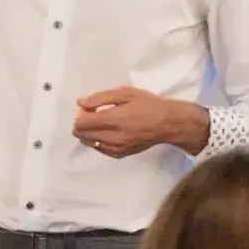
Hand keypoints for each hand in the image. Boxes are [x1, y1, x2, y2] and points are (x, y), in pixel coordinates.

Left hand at [73, 88, 207, 159]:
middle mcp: (113, 136)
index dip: (80, 115)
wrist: (168, 123)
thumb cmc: (148, 104)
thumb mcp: (125, 93)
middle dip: (82, 124)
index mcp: (114, 119)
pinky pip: (100, 150)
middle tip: (94, 115)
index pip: (82, 123)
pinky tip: (107, 133)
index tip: (89, 108)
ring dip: (89, 133)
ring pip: (90, 143)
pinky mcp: (121, 154)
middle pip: (82, 135)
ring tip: (102, 124)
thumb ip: (100, 98)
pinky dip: (98, 141)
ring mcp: (117, 148)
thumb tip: (80, 103)